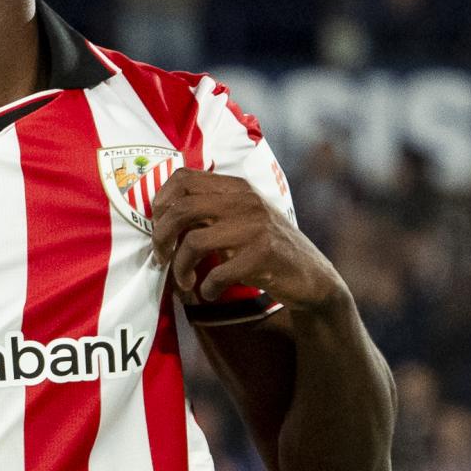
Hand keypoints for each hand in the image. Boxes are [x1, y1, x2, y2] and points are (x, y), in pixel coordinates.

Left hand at [148, 168, 345, 312]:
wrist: (313, 277)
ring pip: (193, 243)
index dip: (160, 201)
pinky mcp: (263, 255)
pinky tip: (209, 293)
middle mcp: (245, 200)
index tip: (157, 226)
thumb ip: (210, 208)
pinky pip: (216, 273)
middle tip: (162, 257)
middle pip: (181, 209)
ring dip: (181, 268)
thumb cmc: (266, 249)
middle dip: (161, 237)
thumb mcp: (242, 218)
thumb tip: (159, 217)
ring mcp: (255, 226)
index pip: (183, 177)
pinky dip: (206, 288)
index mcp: (236, 187)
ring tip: (185, 282)